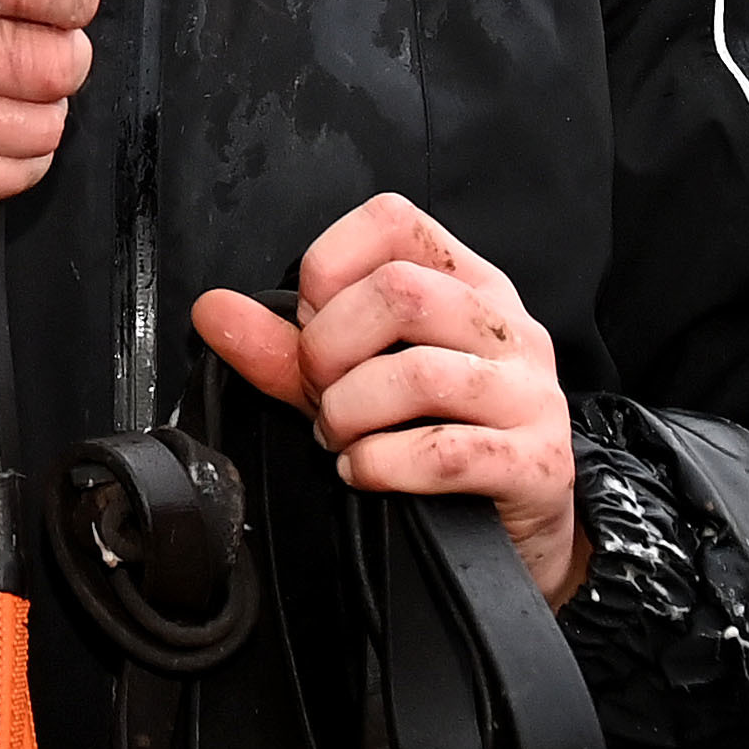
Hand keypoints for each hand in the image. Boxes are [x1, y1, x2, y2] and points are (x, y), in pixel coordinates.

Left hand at [190, 195, 585, 606]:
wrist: (520, 528)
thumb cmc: (440, 436)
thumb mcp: (358, 379)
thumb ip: (286, 347)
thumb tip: (213, 310)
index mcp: (467, 282)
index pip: (393, 220)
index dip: (330, 264)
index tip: (310, 320)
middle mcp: (506, 325)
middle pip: (401, 293)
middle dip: (330, 348)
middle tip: (317, 391)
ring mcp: (529, 393)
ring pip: (420, 373)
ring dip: (351, 411)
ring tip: (340, 435)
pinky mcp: (536, 462)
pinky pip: (444, 451)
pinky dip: (382, 464)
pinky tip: (365, 471)